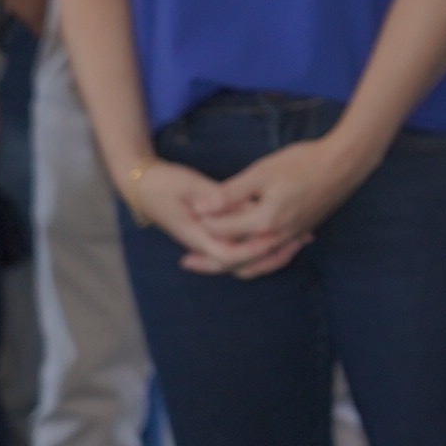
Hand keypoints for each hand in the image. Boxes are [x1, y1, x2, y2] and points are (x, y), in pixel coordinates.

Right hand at [125, 160, 303, 277]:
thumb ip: (214, 197)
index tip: (282, 237)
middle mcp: (203, 242)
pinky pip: (237, 243)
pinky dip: (257, 240)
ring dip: (268, 251)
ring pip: (240, 255)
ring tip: (298, 239)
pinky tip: (278, 232)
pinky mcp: (210, 231)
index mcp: (198, 234)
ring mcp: (206, 238)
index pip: (229, 255)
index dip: (256, 250)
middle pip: (240, 262)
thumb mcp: (189, 185)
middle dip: (271, 255)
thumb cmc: (164, 183)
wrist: (142, 185)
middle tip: (303, 240)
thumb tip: (238, 207)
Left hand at [186, 136, 374, 277]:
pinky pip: (272, 257)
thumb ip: (231, 193)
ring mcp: (291, 237)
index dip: (203, 223)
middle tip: (185, 263)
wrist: (345, 163)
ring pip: (255, 263)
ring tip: (211, 264)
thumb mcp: (263, 171)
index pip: (224, 230)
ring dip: (231, 266)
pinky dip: (255, 262)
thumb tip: (201, 208)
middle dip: (209, 261)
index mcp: (265, 221)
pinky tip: (248, 255)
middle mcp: (277, 236)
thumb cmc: (303, 162)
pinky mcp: (300, 233)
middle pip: (236, 259)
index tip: (185, 216)